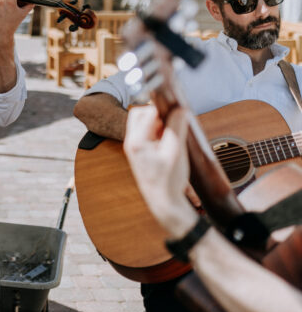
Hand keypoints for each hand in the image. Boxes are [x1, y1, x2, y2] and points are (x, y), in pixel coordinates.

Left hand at [124, 106, 197, 236]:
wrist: (163, 202)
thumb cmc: (168, 179)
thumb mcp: (176, 151)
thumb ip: (177, 127)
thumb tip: (180, 109)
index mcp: (136, 141)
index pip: (147, 112)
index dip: (163, 109)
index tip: (177, 112)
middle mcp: (131, 142)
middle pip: (140, 114)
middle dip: (158, 114)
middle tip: (173, 124)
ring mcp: (134, 147)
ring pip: (143, 123)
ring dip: (158, 124)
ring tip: (172, 135)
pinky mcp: (139, 152)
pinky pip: (146, 133)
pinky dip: (158, 132)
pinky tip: (170, 142)